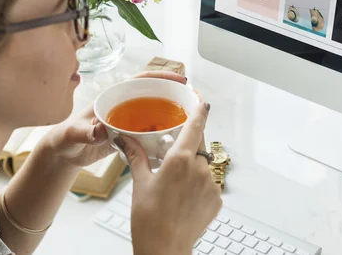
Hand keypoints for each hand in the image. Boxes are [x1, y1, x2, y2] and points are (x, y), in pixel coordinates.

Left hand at [43, 71, 187, 167]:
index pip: (140, 80)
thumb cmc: (65, 138)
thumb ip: (86, 131)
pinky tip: (174, 139)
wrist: (63, 154)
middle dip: (173, 94)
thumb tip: (101, 129)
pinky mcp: (129, 136)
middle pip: (153, 95)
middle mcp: (123, 106)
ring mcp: (128, 121)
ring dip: (170, 115)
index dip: (161, 77)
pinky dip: (162, 134)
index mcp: (113, 97)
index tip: (179, 79)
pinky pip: (150, 132)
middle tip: (192, 100)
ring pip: (154, 113)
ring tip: (189, 119)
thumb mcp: (74, 134)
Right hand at [115, 102, 221, 254]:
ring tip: (175, 185)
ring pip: (203, 165)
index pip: (195, 126)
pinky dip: (198, 185)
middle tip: (175, 154)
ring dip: (193, 167)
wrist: (164, 249)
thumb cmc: (149, 219)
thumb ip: (136, 156)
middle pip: (200, 144)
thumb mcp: (140, 183)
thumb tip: (125, 139)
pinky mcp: (217, 199)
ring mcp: (211, 184)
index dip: (200, 111)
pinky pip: (209, 183)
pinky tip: (183, 198)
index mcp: (180, 159)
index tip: (202, 101)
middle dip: (189, 144)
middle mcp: (199, 168)